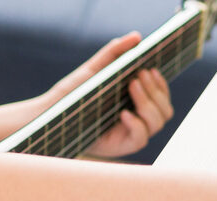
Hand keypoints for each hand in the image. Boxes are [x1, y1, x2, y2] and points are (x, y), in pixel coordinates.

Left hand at [44, 32, 174, 157]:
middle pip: (165, 110)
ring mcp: (130, 133)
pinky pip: (141, 139)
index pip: (162, 96)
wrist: (51, 114)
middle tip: (139, 76)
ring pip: (158, 122)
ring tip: (131, 86)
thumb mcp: (95, 69)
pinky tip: (124, 113)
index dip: (161, 84)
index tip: (150, 69)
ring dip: (149, 103)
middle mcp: (138, 119)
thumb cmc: (74, 94)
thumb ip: (115, 52)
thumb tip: (137, 37)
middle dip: (156, 91)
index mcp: (137, 102)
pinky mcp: (120, 146)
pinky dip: (137, 125)